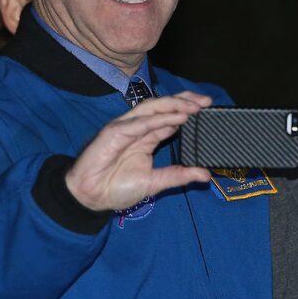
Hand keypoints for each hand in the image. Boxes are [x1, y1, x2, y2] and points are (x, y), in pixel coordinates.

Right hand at [64, 91, 211, 210]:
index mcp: (147, 137)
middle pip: (163, 106)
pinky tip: (177, 118)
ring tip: (194, 106)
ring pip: (152, 108)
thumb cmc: (116, 188)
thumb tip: (205, 175)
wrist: (89, 197)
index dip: (188, 109)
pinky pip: (140, 123)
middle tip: (207, 102)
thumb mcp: (155, 183)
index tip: (208, 108)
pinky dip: (159, 118)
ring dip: (174, 105)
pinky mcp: (114, 132)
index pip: (170, 116)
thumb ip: (179, 176)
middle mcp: (138, 128)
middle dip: (185, 101)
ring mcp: (126, 128)